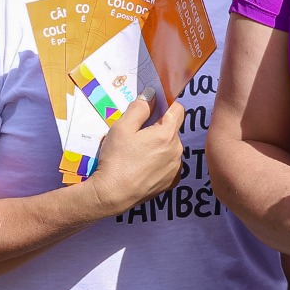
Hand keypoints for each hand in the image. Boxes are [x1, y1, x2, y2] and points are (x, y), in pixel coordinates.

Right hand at [89, 93, 184, 213]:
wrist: (112, 194)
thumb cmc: (116, 159)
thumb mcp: (122, 127)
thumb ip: (139, 108)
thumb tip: (151, 95)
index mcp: (167, 134)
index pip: (177, 109)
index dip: (165, 106)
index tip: (151, 110)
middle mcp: (177, 150)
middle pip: (172, 130)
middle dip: (158, 128)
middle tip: (137, 136)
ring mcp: (176, 167)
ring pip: (171, 148)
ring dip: (159, 146)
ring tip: (138, 155)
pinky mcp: (172, 182)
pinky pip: (170, 165)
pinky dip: (160, 163)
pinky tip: (143, 168)